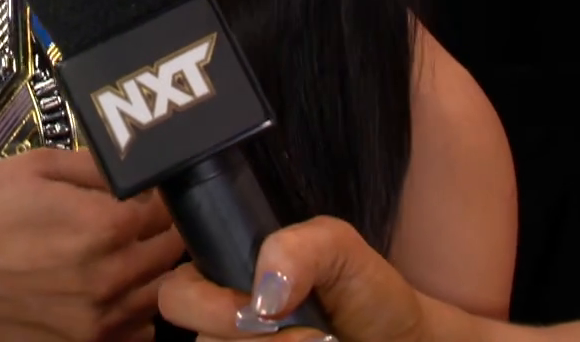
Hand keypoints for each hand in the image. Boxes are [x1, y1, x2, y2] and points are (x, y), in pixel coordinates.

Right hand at [0, 147, 186, 340]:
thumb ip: (97, 166)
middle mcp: (109, 276)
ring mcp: (99, 318)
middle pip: (173, 253)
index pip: (168, 212)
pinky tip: (113, 291)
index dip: (163, 198)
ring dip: (155, 272)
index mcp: (102, 225)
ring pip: (162, 294)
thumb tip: (137, 170)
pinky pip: (138, 331)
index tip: (149, 194)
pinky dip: (136, 311)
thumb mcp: (37, 165)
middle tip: (143, 221)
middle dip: (163, 232)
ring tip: (129, 255)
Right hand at [157, 217, 430, 341]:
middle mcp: (222, 326)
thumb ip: (299, 247)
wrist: (401, 339)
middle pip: (198, 341)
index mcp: (225, 280)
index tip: (260, 310)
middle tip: (305, 335)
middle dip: (246, 337)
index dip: (205, 305)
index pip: (177, 292)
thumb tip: (263, 294)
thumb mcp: (341, 247)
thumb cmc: (367, 292)